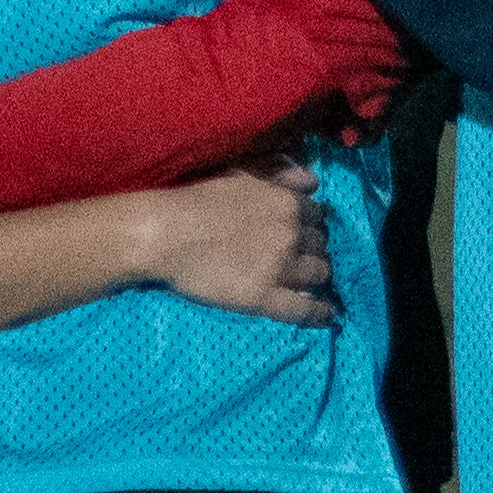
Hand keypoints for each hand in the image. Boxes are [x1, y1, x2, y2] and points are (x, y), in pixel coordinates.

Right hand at [136, 163, 337, 325]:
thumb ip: (282, 177)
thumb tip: (313, 181)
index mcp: (287, 204)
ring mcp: (280, 267)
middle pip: (321, 246)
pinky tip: (327, 316)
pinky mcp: (263, 297)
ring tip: (308, 281)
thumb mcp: (243, 177)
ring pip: (319, 274)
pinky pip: (304, 309)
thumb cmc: (197, 202)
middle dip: (314, 250)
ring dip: (316, 276)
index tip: (304, 233)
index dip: (311, 225)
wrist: (165, 234)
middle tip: (300, 257)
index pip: (317, 216)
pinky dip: (319, 313)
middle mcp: (291, 235)